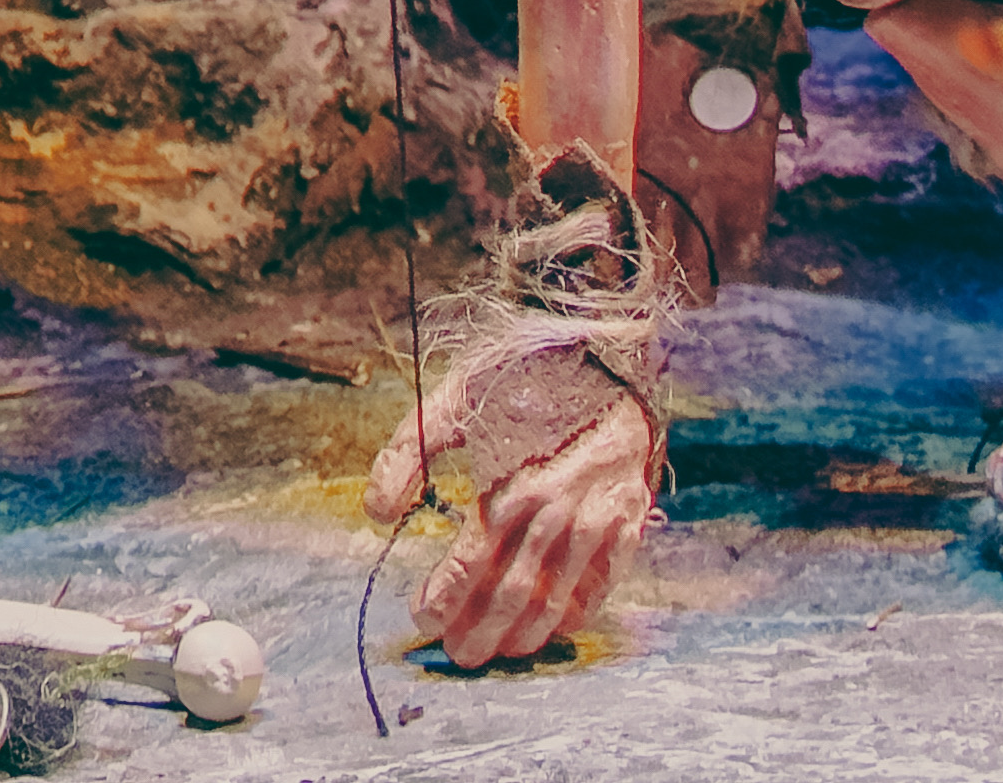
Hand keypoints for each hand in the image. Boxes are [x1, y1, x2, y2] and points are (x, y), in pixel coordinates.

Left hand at [365, 379, 658, 666]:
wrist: (603, 351)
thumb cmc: (523, 373)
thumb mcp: (454, 399)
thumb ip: (407, 454)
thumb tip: (376, 512)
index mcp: (508, 486)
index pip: (468, 565)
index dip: (443, 598)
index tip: (422, 616)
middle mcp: (553, 513)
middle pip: (510, 594)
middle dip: (479, 630)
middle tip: (458, 652)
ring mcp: (595, 521)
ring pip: (555, 600)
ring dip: (523, 634)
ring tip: (500, 650)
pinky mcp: (627, 520)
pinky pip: (603, 584)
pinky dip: (577, 612)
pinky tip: (555, 624)